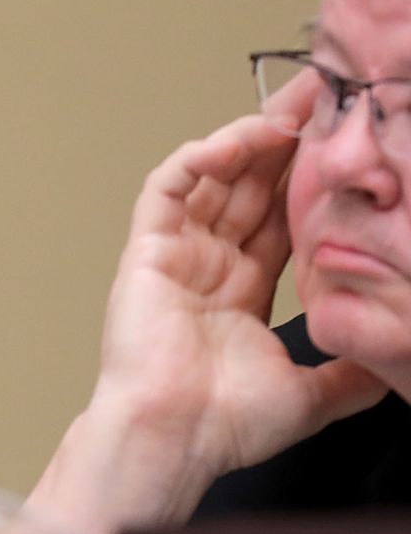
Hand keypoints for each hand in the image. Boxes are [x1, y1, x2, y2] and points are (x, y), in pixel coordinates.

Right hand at [30, 77, 386, 533]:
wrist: (175, 437)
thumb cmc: (226, 425)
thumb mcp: (312, 395)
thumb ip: (349, 373)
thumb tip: (391, 357)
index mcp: (241, 291)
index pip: (281, 217)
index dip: (311, 180)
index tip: (346, 147)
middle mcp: (209, 264)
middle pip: (252, 185)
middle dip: (288, 139)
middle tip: (326, 96)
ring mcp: (176, 253)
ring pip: (214, 176)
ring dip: (250, 136)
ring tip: (294, 106)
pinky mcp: (147, 249)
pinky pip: (169, 187)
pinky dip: (198, 158)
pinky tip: (236, 141)